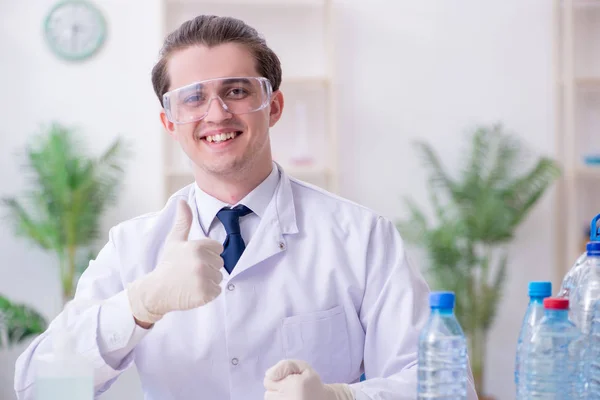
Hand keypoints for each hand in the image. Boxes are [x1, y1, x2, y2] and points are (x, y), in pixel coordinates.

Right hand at [127, 200, 223, 323]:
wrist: (156, 291)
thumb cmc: (168, 264)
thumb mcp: (174, 241)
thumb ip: (183, 221)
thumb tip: (182, 201)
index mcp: (197, 246)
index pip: (217, 248)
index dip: (207, 254)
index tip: (192, 259)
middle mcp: (202, 261)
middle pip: (220, 263)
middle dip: (208, 267)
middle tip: (190, 271)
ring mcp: (203, 278)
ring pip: (219, 277)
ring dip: (208, 281)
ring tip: (191, 281)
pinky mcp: (205, 293)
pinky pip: (217, 291)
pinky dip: (208, 293)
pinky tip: (194, 291)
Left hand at [264, 360, 353, 399]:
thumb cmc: (311, 382)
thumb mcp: (303, 367)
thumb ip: (286, 365)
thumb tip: (268, 374)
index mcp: (292, 386)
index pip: (269, 378)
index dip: (278, 375)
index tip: (290, 378)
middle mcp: (286, 399)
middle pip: (268, 388)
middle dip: (277, 385)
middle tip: (291, 387)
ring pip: (269, 397)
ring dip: (277, 394)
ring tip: (290, 394)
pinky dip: (279, 399)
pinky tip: (289, 398)